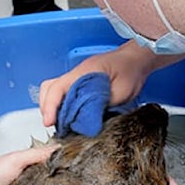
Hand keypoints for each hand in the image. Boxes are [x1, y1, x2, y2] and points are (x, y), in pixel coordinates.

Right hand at [38, 40, 163, 127]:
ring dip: (53, 107)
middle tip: (53, 125)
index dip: (50, 106)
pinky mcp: (80, 84)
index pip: (57, 88)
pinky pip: (64, 94)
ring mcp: (77, 78)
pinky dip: (62, 106)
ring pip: (54, 91)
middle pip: (49, 88)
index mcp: (84, 72)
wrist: (137, 60)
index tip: (49, 122)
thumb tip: (85, 120)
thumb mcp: (120, 91)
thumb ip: (101, 105)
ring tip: (60, 123)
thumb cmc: (131, 70)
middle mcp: (76, 73)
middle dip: (47, 107)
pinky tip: (69, 117)